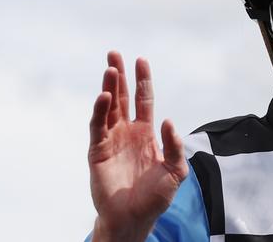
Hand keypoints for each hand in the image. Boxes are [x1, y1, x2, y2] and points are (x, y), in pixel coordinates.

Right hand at [88, 51, 188, 240]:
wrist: (134, 218)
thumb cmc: (155, 197)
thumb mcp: (175, 171)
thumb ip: (175, 146)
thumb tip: (168, 120)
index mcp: (146, 133)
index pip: (144, 100)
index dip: (143, 80)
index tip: (140, 59)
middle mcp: (127, 132)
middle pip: (123, 97)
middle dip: (119, 75)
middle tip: (114, 54)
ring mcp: (111, 140)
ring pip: (108, 107)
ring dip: (109, 87)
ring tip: (110, 68)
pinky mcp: (97, 150)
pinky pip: (97, 126)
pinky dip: (99, 110)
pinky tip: (105, 96)